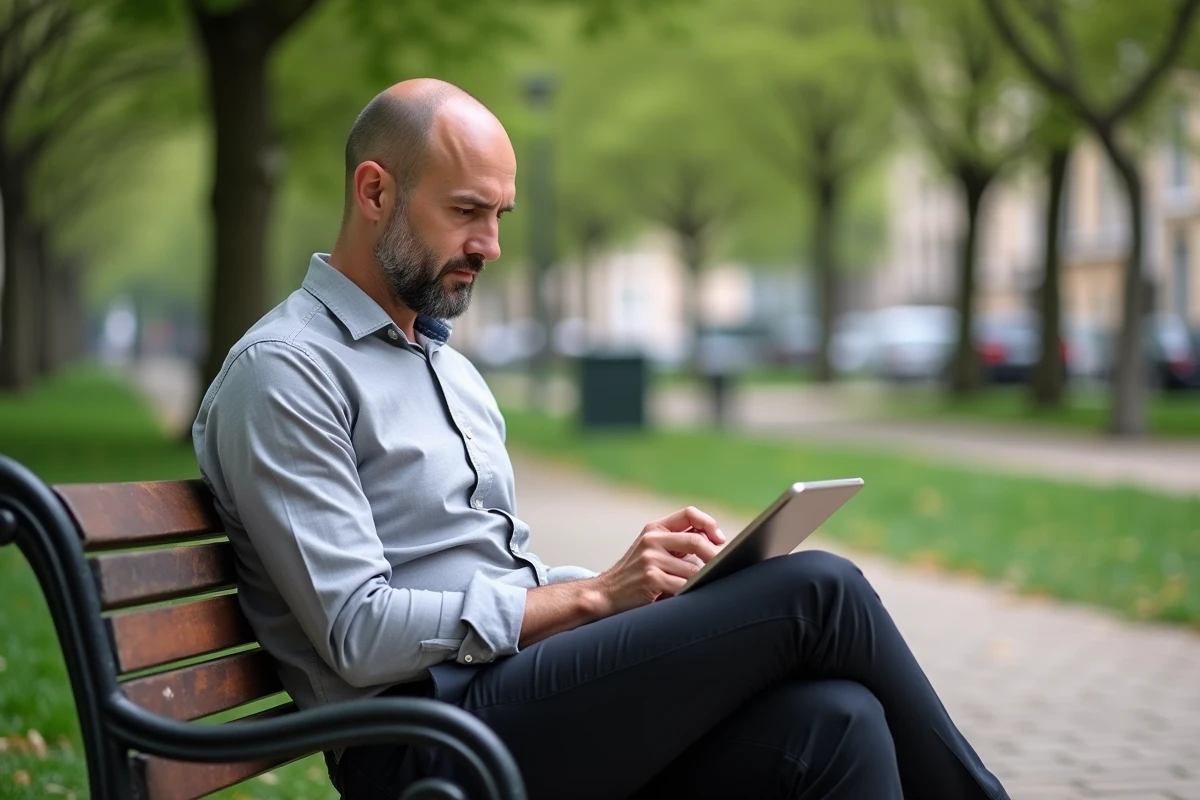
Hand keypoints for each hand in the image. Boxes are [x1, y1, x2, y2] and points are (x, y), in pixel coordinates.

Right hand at [594, 507, 725, 614]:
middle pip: (696, 541)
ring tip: (702, 586)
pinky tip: (689, 596)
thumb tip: (717, 543)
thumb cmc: (635, 574)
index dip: (709, 524)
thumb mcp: (652, 550)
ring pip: (693, 569)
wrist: (606, 594)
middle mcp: (651, 539)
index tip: (720, 540)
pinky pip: (684, 585)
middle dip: (715, 556)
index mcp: (654, 528)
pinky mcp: (651, 578)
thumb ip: (678, 543)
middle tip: (726, 566)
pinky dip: (692, 592)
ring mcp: (650, 558)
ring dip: (701, 580)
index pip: (689, 513)